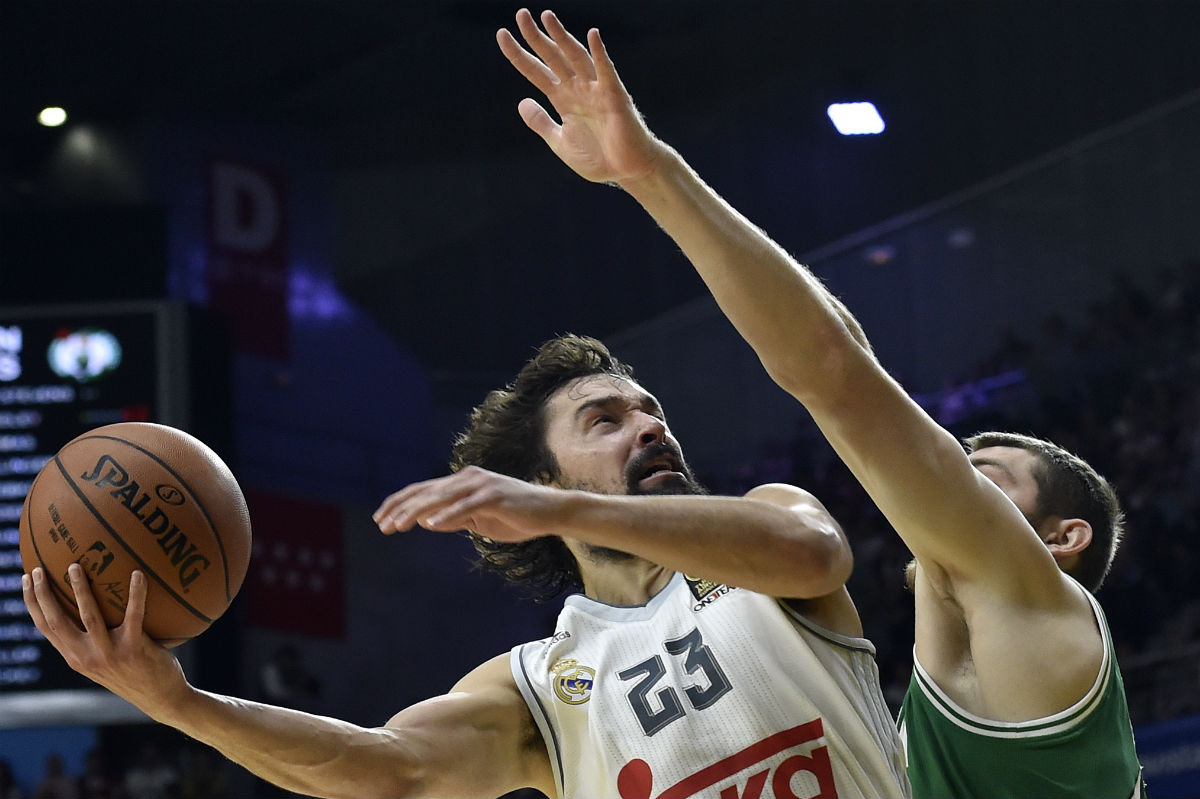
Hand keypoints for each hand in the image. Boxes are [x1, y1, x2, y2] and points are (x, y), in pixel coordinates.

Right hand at [23, 564, 191, 721]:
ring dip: (80, 589)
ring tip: (75, 566)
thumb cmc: (135, 673)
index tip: (27, 579)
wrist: (161, 698)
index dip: (33, 603)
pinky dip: (136, 593)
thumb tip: (87, 604)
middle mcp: (86, 657)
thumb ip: (92, 640)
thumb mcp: (104, 660)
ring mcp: (109, 654)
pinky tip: (138, 574)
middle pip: (57, 621)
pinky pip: (134, 615)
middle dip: (44, 593)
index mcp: (75, 657)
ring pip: (89, 616)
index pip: (46, 628)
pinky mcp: (133, 649)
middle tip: (40, 568)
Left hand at [373, 466, 570, 542]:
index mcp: (462, 483)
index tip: (381, 519)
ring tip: (398, 525)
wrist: (550, 512)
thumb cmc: (515, 517)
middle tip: (381, 525)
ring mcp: (481, 485)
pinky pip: (466, 506)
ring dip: (417, 512)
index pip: (423, 491)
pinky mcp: (494, 496)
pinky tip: (432, 524)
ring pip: (441, 498)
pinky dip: (448, 515)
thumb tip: (427, 521)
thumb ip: (454, 518)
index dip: (399, 504)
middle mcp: (468, 478)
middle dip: (401, 509)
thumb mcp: (479, 520)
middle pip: (426, 492)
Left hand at [497, 8, 664, 184]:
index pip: (536, 71)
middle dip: (536, 37)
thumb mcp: (560, 142)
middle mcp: (578, 89)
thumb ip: (541, 122)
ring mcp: (596, 90)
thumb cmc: (599, 158)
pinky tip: (592, 35)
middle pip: (553, 57)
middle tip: (520, 14)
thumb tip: (521, 102)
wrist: (628, 172)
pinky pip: (606, 72)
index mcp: (563, 99)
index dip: (518, 54)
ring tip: (546, 17)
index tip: (502, 34)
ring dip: (562, 37)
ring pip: (576, 58)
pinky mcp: (615, 97)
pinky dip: (600, 54)